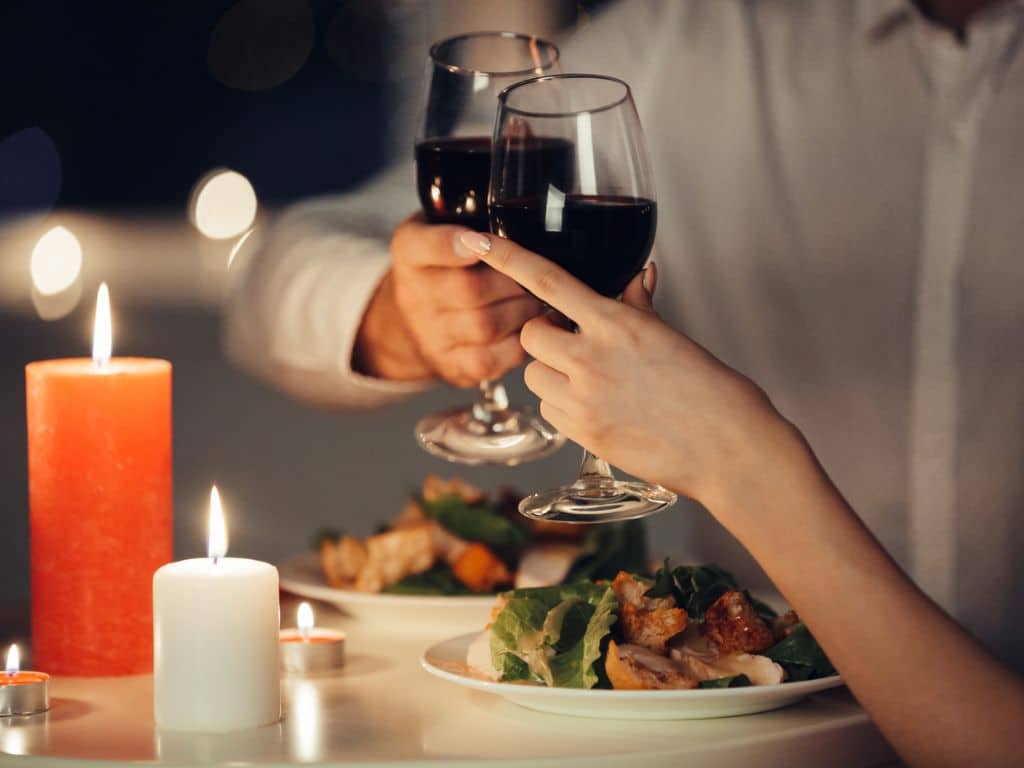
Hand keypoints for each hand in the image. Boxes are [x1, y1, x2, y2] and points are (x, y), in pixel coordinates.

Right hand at [353, 214, 542, 386]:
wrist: (415, 319)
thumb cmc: (445, 265)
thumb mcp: (442, 226)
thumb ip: (471, 217)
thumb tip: (519, 214)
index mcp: (410, 250)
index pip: (425, 246)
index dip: (453, 245)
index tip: (480, 241)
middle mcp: (413, 295)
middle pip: (469, 289)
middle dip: (514, 281)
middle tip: (541, 274)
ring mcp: (430, 335)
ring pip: (485, 325)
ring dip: (522, 311)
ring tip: (541, 299)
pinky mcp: (452, 366)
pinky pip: (491, 359)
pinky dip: (519, 343)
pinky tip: (532, 327)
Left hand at [457, 230, 800, 508]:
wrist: (728, 448)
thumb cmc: (711, 391)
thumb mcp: (671, 337)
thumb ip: (639, 307)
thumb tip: (637, 275)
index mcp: (616, 324)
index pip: (548, 281)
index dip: (508, 257)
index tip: (479, 240)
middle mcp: (593, 358)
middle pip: (530, 334)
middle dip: (543, 336)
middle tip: (573, 345)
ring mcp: (584, 399)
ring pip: (532, 376)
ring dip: (550, 374)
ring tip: (589, 381)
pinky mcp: (582, 434)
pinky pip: (547, 411)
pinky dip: (561, 406)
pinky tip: (596, 408)